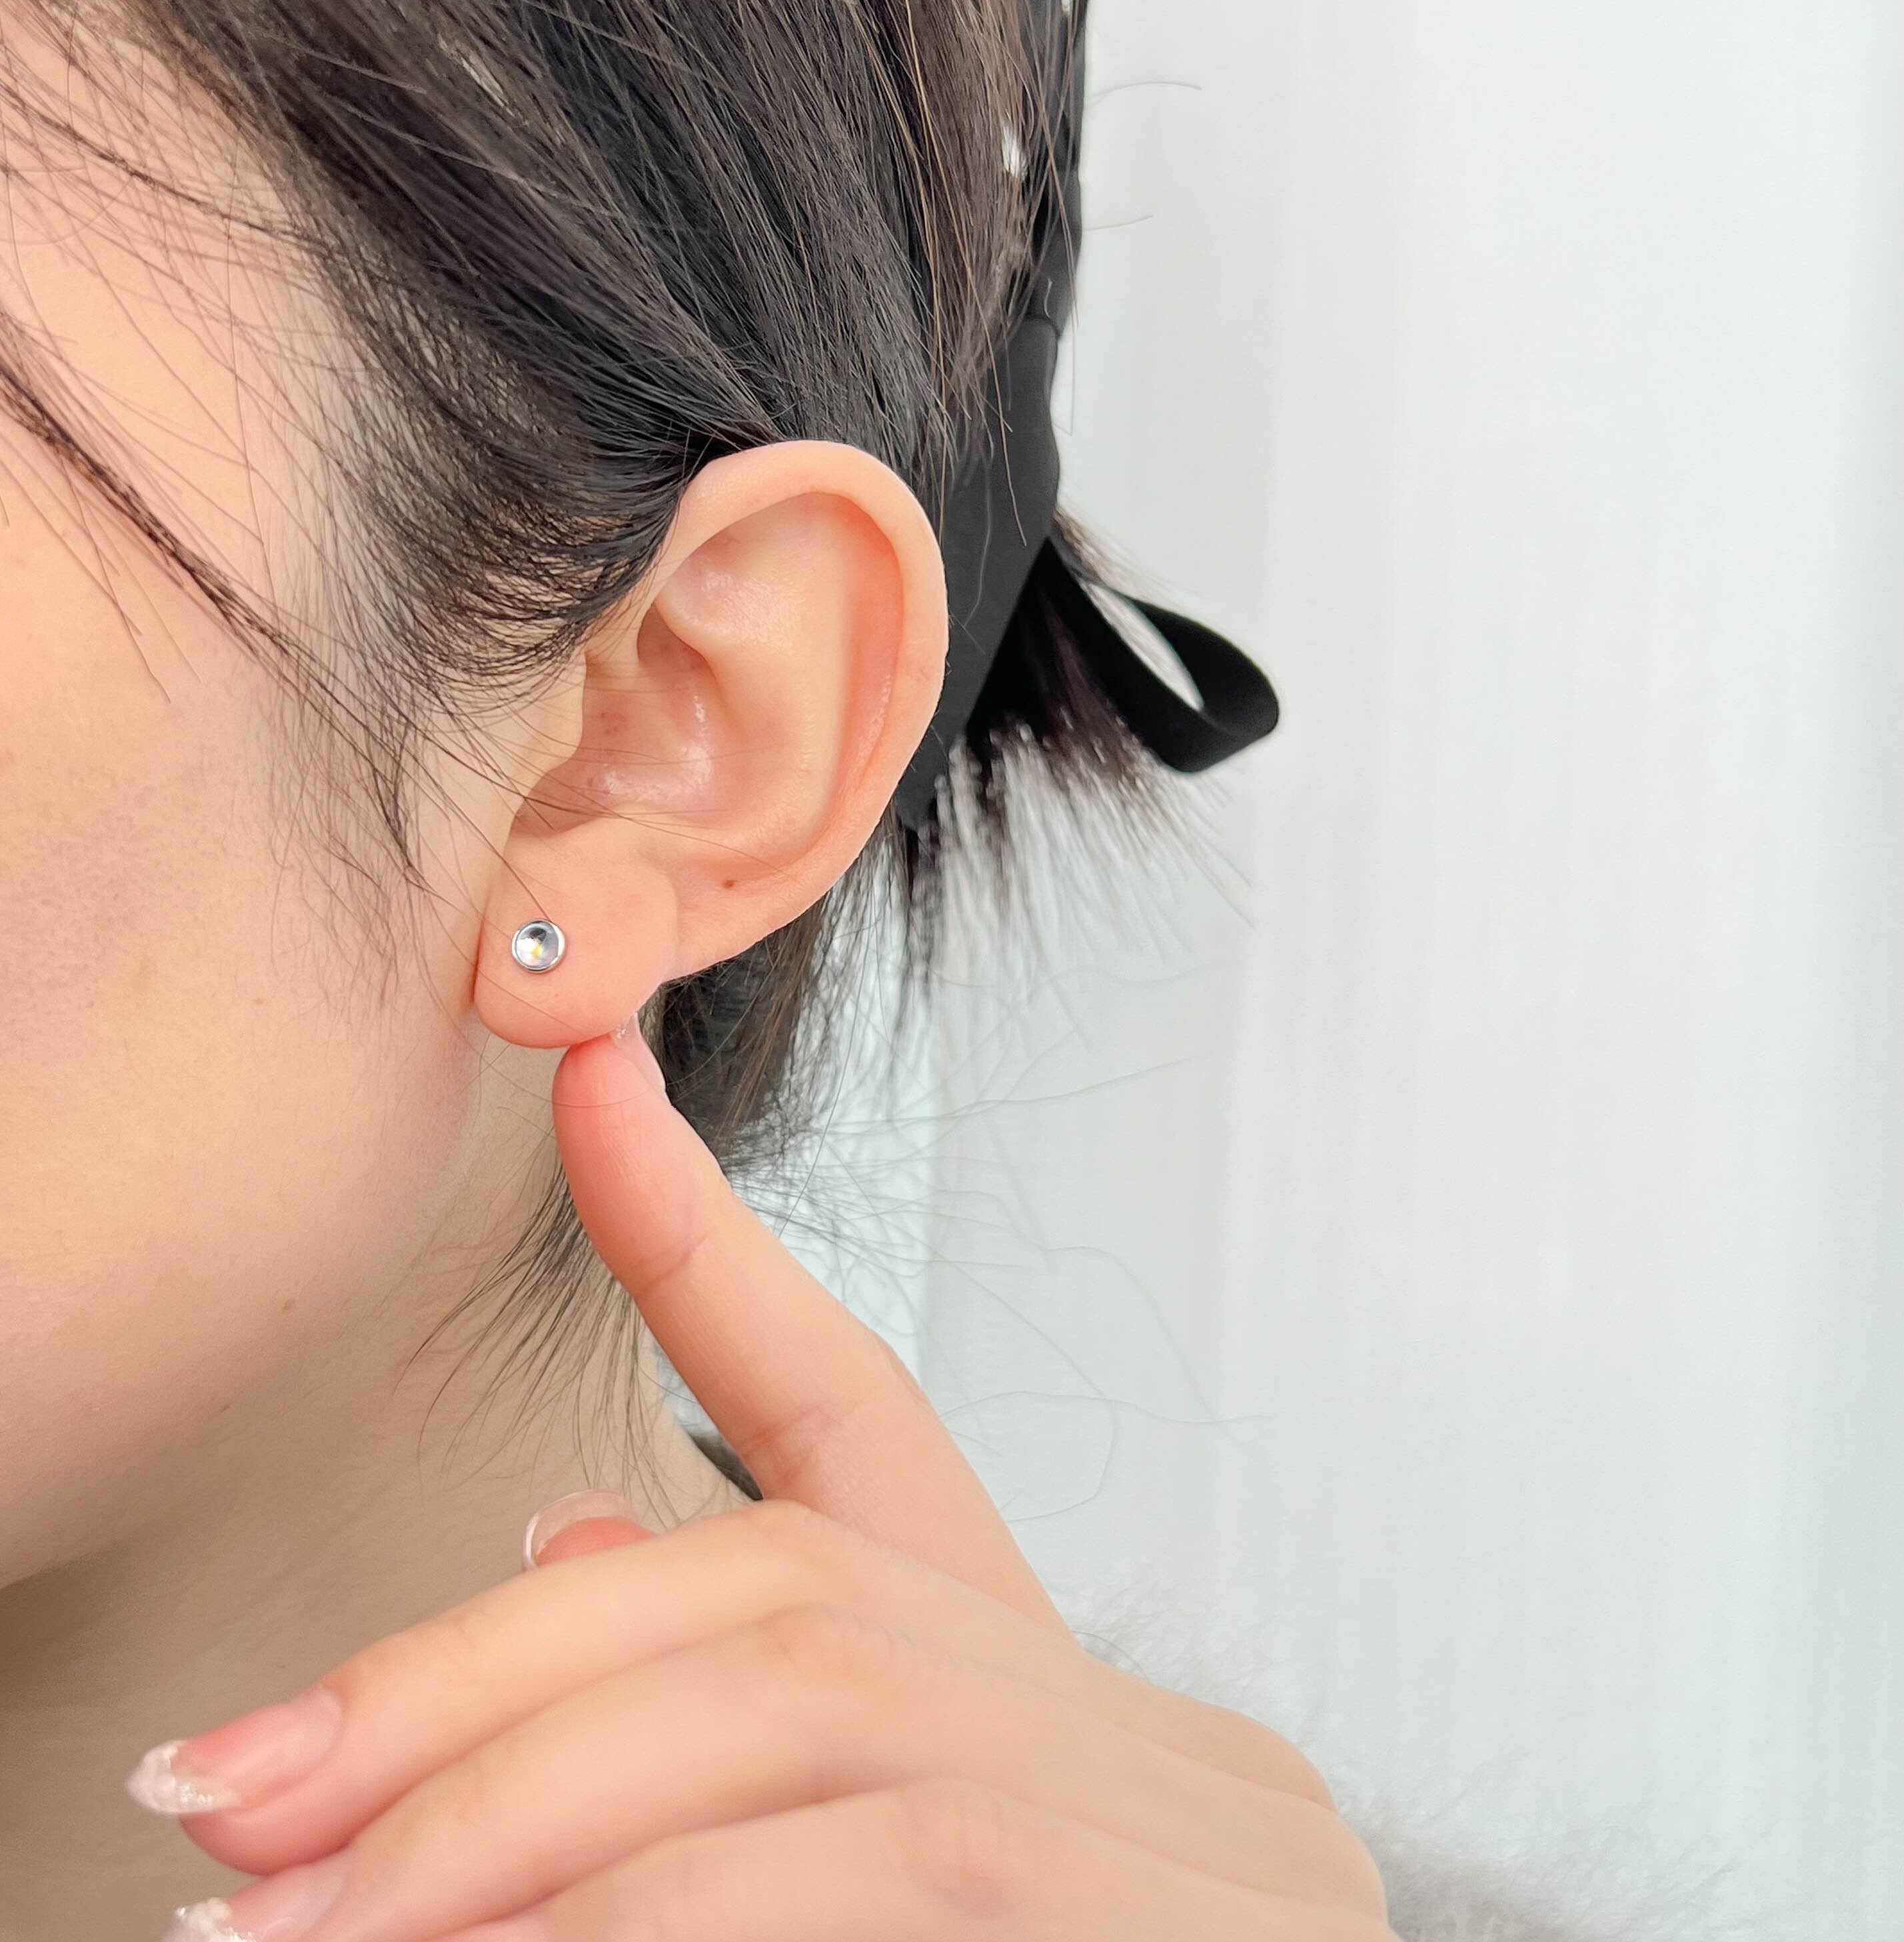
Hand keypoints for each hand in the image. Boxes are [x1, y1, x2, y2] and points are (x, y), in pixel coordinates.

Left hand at [156, 1030, 1393, 1940]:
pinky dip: (633, 1925)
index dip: (707, 1240)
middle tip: (232, 1790)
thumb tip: (557, 1527)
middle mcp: (1160, 1741)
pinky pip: (875, 1879)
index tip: (585, 1075)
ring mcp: (1207, 1840)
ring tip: (300, 1927)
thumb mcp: (874, 1885)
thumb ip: (729, 1732)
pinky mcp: (1200, 1934)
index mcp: (1060, 1710)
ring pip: (805, 1710)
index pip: (869, 1425)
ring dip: (508, 1821)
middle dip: (476, 1686)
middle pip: (785, 1594)